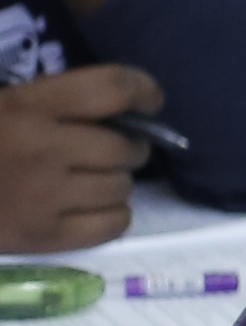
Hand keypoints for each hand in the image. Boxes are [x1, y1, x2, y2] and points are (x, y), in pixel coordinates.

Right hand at [0, 63, 158, 250]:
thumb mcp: (1, 103)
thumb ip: (47, 100)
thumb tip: (115, 102)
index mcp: (27, 106)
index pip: (111, 88)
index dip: (142, 90)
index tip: (150, 100)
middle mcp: (44, 150)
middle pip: (124, 147)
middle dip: (129, 146)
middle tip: (116, 148)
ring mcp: (46, 197)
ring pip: (122, 187)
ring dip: (118, 181)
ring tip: (97, 178)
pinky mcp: (43, 237)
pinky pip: (112, 225)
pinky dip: (114, 214)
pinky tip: (95, 206)